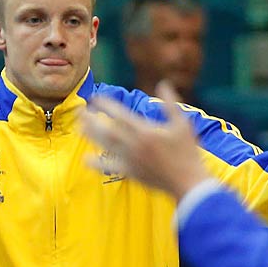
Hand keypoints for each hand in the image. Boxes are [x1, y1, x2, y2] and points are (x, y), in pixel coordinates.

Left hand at [82, 82, 211, 199]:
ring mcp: (131, 160)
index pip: (120, 115)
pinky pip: (110, 167)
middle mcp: (135, 145)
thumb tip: (163, 84)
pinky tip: (86, 159)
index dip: (106, 106)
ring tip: (80, 126)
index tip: (96, 99)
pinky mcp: (131, 173)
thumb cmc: (187, 152)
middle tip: (80, 110)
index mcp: (146, 132)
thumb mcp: (182, 124)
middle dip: (92, 119)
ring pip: (105, 146)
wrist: (188, 182)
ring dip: (91, 135)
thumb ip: (170, 104)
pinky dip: (97, 163)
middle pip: (107, 130)